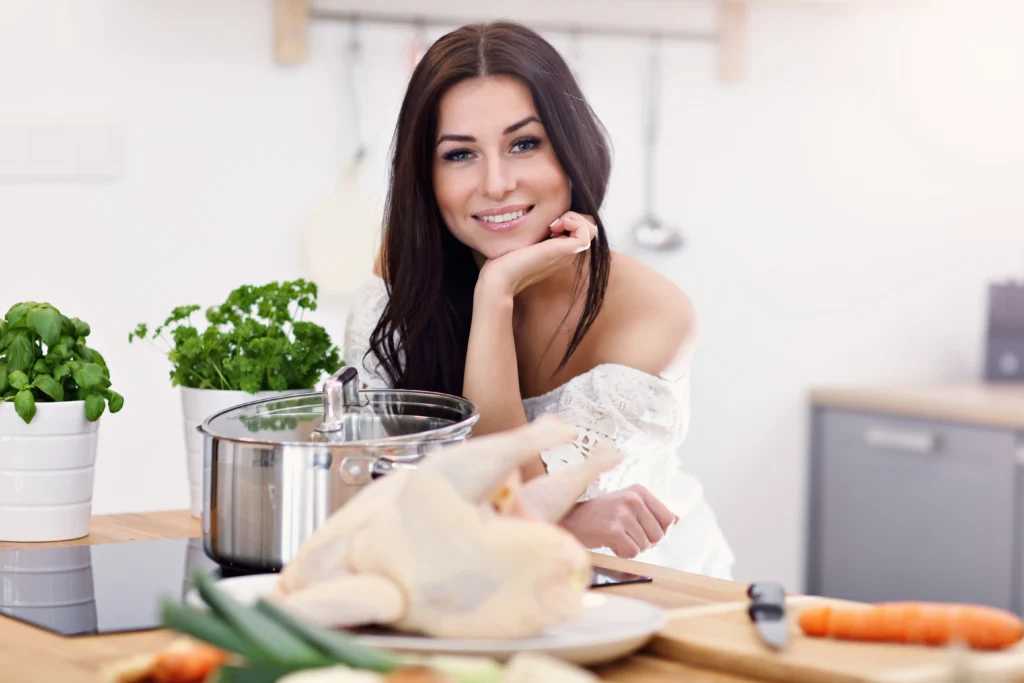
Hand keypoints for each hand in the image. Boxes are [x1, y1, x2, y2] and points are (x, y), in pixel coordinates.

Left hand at [477, 211, 596, 297]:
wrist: (501, 277)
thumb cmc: (504, 261)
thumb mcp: (522, 241)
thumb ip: (531, 234)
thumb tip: (531, 215)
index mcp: (558, 252)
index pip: (578, 229)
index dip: (568, 219)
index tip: (547, 223)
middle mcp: (567, 254)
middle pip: (587, 227)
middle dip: (571, 216)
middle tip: (551, 223)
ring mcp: (569, 254)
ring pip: (591, 228)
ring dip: (574, 218)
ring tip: (553, 224)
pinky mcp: (568, 252)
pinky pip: (587, 231)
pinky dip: (574, 221)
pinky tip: (554, 227)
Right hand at [557, 485, 678, 558]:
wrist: (570, 520)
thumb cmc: (601, 515)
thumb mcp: (628, 505)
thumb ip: (653, 511)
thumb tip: (677, 520)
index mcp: (639, 491)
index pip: (669, 519)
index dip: (658, 531)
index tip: (641, 529)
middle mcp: (632, 498)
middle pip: (659, 535)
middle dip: (645, 541)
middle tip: (626, 535)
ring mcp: (622, 513)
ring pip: (645, 546)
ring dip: (632, 547)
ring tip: (615, 537)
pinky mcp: (613, 530)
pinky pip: (632, 552)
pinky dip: (622, 553)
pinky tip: (610, 543)